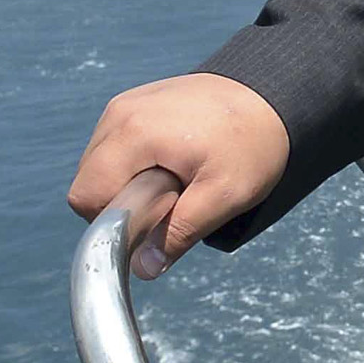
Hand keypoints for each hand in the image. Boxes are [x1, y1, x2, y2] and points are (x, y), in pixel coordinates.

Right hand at [67, 74, 290, 277]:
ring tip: (177, 177)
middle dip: (122, 203)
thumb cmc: (253, 143)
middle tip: (173, 199)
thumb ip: (181, 232)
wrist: (275, 95)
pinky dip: (135, 163)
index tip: (160, 215)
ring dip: (128, 183)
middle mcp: (119, 113)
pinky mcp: (135, 103)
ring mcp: (125, 104)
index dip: (115, 222)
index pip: (87, 197)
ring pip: (99, 166)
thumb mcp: (226, 195)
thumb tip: (143, 268)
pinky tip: (173, 160)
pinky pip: (114, 147)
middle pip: (89, 182)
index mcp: (134, 133)